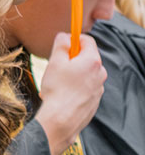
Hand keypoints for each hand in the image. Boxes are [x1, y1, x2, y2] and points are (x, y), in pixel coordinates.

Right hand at [35, 33, 106, 154]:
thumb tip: (65, 36)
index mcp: (92, 61)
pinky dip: (75, 87)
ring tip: (57, 84)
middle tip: (56, 66)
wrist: (61, 118)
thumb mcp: (55, 61)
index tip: (63, 44)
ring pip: (85, 74)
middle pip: (86, 58)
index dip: (74, 39)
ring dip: (72, 74)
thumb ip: (61, 44)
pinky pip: (85, 88)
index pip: (88, 40)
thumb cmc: (57, 89)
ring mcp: (99, 88)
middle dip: (71, 59)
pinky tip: (62, 95)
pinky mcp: (94, 100)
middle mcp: (100, 73)